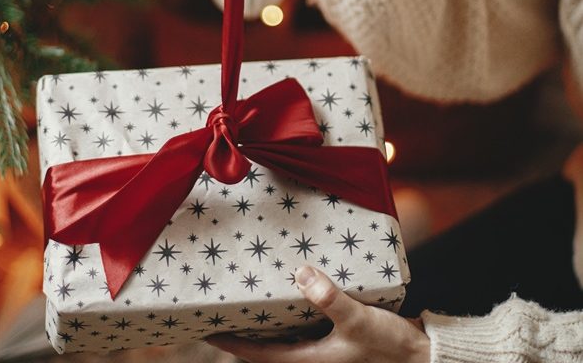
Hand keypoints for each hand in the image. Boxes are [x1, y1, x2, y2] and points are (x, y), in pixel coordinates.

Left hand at [207, 265, 430, 362]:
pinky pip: (301, 322)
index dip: (228, 341)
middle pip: (264, 343)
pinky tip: (289, 287)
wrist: (421, 356)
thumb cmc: (390, 347)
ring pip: (281, 332)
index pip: (255, 353)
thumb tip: (300, 273)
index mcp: (306, 359)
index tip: (205, 328)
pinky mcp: (333, 334)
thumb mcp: (359, 321)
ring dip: (264, 317)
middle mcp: (309, 355)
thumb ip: (330, 299)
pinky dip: (289, 309)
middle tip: (221, 305)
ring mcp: (321, 346)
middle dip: (241, 327)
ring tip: (247, 292)